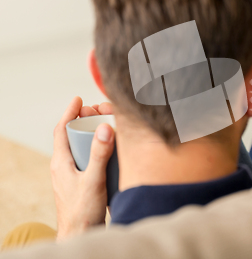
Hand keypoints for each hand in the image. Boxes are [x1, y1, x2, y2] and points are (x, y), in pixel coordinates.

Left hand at [51, 96, 114, 240]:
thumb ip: (99, 153)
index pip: (61, 131)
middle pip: (70, 136)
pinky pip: (85, 158)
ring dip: (89, 134)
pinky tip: (108, 151)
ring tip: (103, 125)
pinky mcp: (80, 181)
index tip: (78, 100)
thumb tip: (104, 128)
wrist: (80, 234)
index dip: (69, 113)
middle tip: (96, 110)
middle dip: (82, 120)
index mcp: (61, 162)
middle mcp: (63, 166)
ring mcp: (71, 174)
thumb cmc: (82, 212)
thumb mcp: (93, 180)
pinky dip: (95, 148)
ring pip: (78, 147)